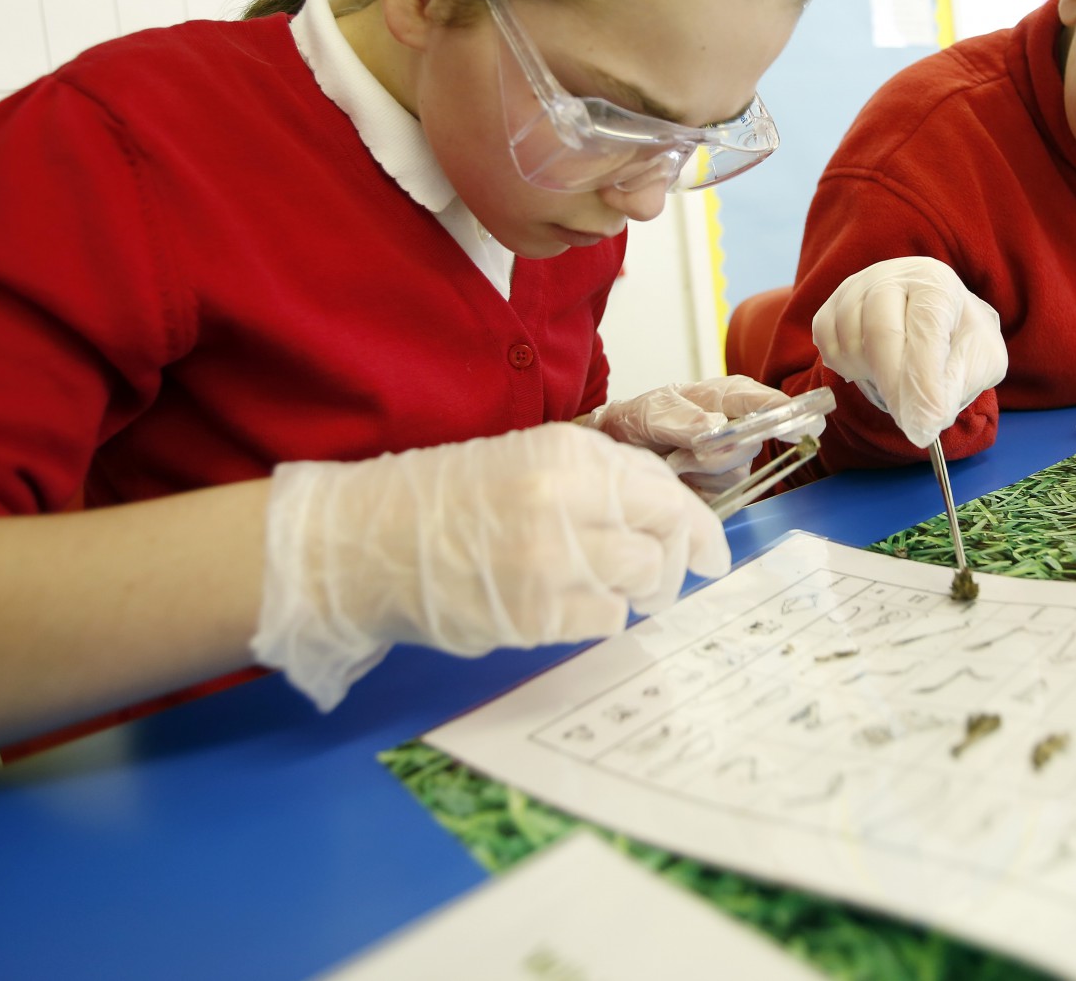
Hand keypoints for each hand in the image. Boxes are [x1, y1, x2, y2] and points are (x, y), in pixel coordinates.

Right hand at [251, 422, 728, 709]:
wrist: (364, 540)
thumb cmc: (443, 500)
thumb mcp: (527, 461)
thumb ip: (597, 481)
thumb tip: (669, 516)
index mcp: (568, 453)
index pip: (664, 490)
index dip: (699, 527)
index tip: (711, 552)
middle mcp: (566, 500)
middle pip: (665, 538)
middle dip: (672, 563)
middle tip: (659, 579)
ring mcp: (550, 561)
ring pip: (643, 582)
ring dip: (635, 593)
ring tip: (599, 590)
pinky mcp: (533, 614)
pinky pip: (604, 621)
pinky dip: (596, 618)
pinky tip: (564, 607)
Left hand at [581, 376, 822, 493]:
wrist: (616, 449)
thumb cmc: (636, 420)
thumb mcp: (649, 413)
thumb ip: (680, 418)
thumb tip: (716, 425)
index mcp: (726, 397)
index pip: (765, 403)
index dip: (787, 413)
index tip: (802, 424)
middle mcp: (738, 425)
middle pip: (752, 445)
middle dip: (717, 454)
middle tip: (681, 454)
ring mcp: (733, 458)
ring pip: (737, 473)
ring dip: (700, 472)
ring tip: (672, 461)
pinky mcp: (724, 487)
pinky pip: (723, 495)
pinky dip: (696, 490)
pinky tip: (680, 478)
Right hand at [811, 257, 1006, 447]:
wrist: (930, 315)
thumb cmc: (957, 336)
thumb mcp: (980, 358)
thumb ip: (959, 382)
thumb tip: (928, 417)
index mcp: (935, 282)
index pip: (925, 331)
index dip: (925, 382)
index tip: (927, 424)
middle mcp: (891, 276)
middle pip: (879, 332)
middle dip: (894, 385)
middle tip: (910, 423)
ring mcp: (855, 288)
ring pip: (849, 342)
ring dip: (871, 376)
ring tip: (897, 381)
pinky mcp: (830, 305)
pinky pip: (826, 343)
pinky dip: (845, 366)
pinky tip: (870, 368)